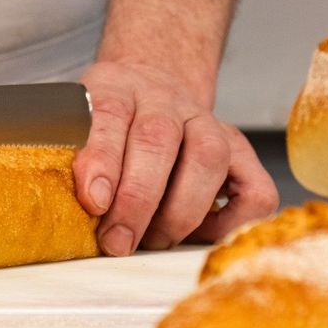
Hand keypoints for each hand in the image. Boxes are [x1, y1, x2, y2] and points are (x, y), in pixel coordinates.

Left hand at [73, 61, 278, 255]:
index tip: (93, 201)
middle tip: (117, 241)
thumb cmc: (107, 125)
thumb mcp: (76, 125)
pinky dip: (232, 220)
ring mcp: (207, 122)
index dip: (102, 158)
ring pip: (208, 157)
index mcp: (117, 86)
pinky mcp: (238, 150)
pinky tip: (200, 233)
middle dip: (137, 199)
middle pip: (158, 137)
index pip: (110, 113)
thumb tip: (72, 212)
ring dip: (180, 210)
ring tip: (154, 241)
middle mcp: (166, 98)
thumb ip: (73, 158)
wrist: (149, 89)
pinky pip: (254, 188)